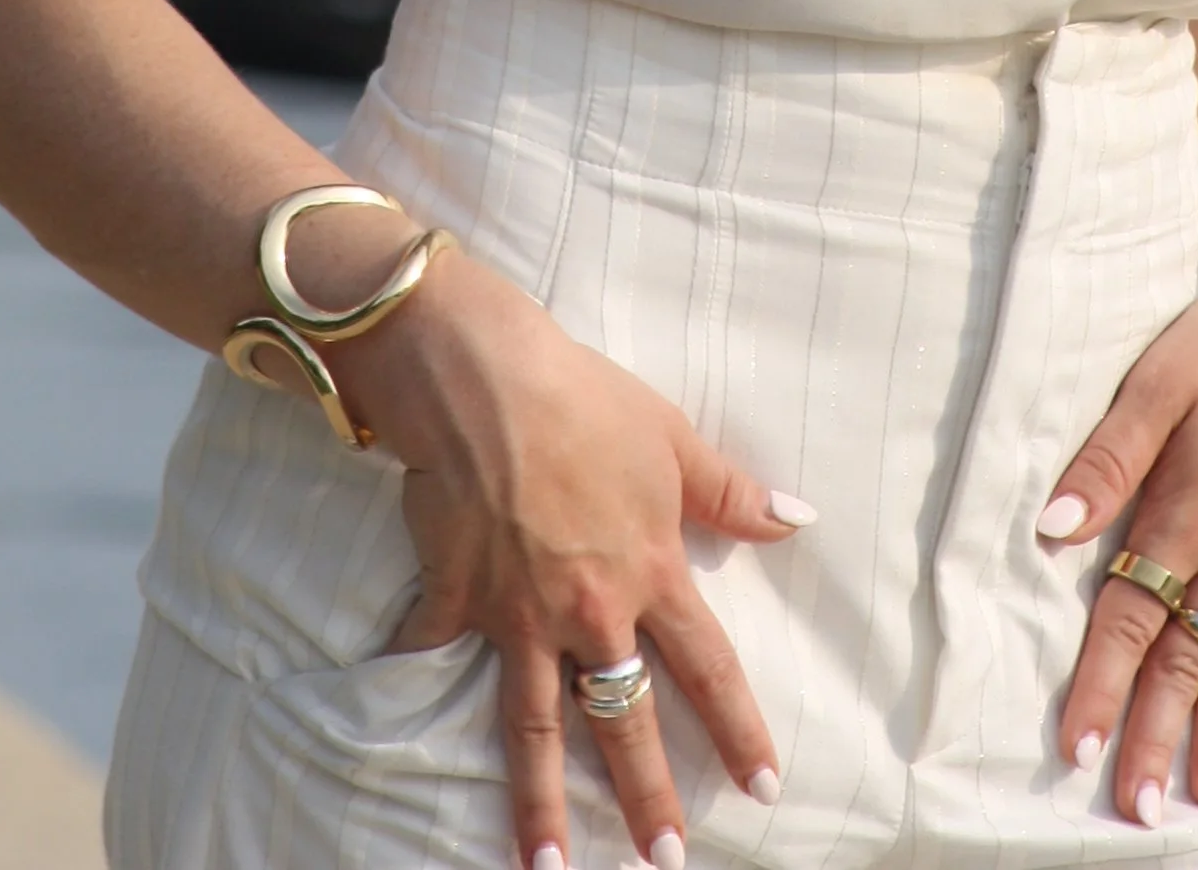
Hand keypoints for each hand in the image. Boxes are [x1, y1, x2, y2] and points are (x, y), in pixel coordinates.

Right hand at [336, 247, 806, 869]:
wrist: (482, 377)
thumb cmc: (584, 398)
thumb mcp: (671, 438)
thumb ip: (731, 492)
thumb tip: (799, 521)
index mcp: (650, 573)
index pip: (708, 669)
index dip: (738, 730)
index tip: (763, 787)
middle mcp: (589, 610)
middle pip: (623, 720)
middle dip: (646, 797)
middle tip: (663, 860)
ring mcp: (519, 613)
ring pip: (535, 725)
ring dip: (542, 801)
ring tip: (550, 867)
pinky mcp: (457, 597)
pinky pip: (435, 648)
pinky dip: (413, 672)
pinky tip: (398, 700)